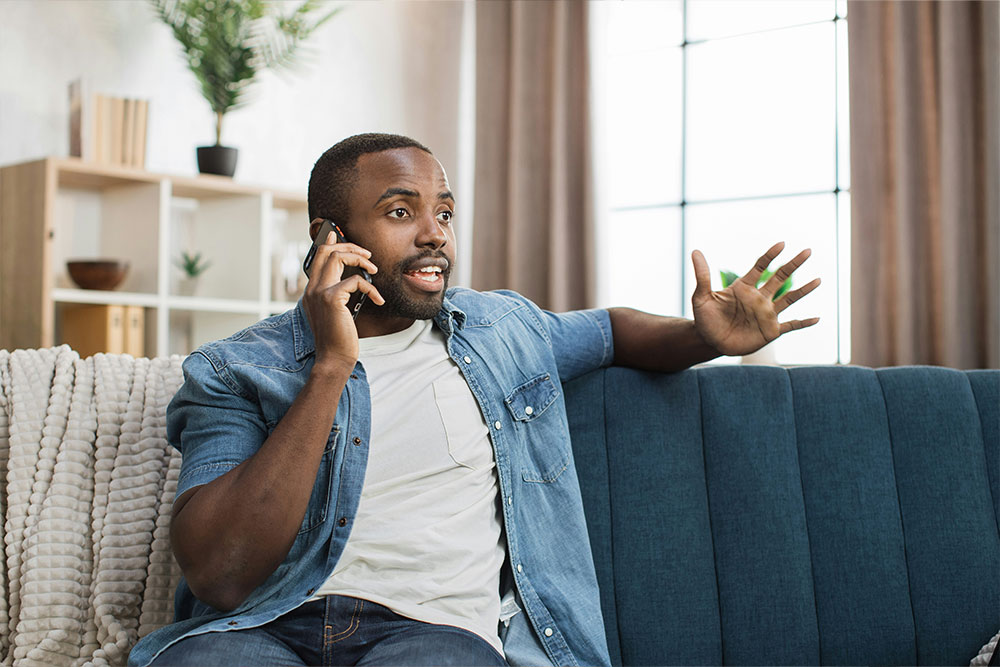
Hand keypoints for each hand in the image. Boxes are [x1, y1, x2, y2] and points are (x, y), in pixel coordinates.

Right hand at [302, 229, 383, 369]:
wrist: (333, 357)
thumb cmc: (338, 338)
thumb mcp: (335, 313)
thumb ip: (336, 295)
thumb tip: (349, 281)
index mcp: (311, 291)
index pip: (316, 258)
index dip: (327, 243)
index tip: (336, 234)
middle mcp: (312, 289)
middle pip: (327, 251)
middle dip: (349, 246)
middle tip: (367, 255)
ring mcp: (320, 292)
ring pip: (337, 257)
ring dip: (360, 259)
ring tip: (374, 270)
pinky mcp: (332, 298)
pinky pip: (356, 281)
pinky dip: (371, 288)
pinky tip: (378, 300)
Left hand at [691, 241, 820, 356]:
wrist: (709, 341)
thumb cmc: (705, 318)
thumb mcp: (702, 297)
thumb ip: (703, 275)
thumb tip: (695, 252)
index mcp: (744, 287)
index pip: (760, 267)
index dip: (771, 255)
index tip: (782, 244)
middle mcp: (759, 298)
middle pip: (780, 277)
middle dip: (794, 264)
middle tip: (808, 250)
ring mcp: (766, 314)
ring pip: (790, 299)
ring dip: (804, 290)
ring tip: (819, 280)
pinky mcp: (770, 330)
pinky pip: (791, 325)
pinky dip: (803, 322)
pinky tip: (817, 318)